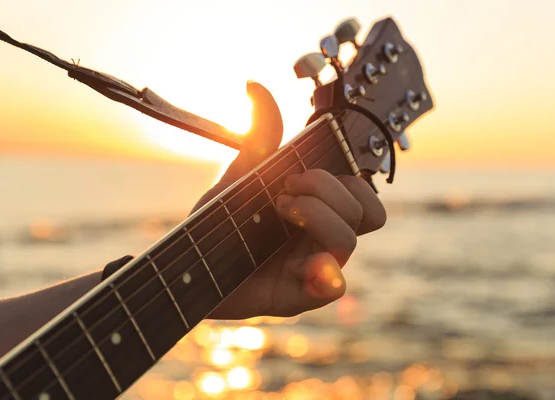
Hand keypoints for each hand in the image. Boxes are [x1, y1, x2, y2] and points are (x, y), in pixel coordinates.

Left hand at [192, 81, 385, 318]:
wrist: (187, 264)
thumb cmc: (220, 223)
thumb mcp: (240, 177)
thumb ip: (259, 139)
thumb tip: (255, 85)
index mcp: (320, 210)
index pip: (363, 192)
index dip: (346, 178)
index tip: (298, 170)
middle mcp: (324, 237)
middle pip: (367, 211)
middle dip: (327, 190)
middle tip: (284, 190)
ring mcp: (314, 265)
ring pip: (349, 239)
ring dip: (317, 216)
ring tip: (279, 210)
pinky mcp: (300, 294)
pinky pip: (333, 286)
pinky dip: (325, 273)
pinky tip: (305, 265)